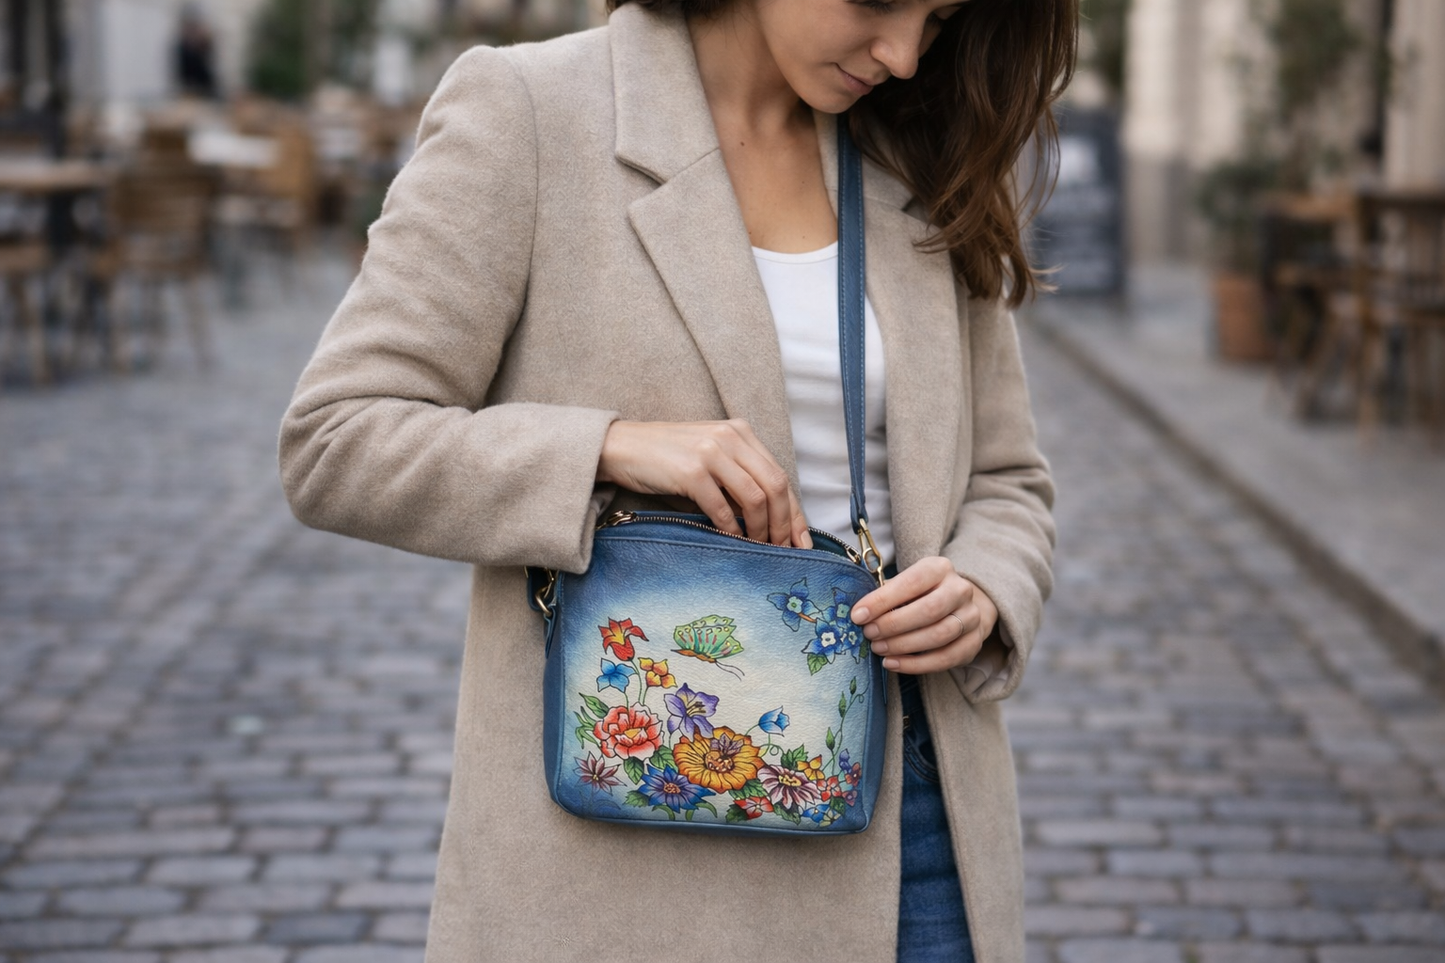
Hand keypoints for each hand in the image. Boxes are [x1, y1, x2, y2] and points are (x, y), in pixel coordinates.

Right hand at [597, 419, 811, 547]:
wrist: (619, 446)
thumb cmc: (664, 459)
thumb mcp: (709, 460)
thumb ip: (737, 481)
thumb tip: (769, 523)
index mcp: (740, 432)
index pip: (780, 474)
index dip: (795, 511)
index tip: (802, 540)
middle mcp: (730, 437)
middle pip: (775, 485)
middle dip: (785, 524)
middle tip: (785, 550)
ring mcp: (711, 452)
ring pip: (755, 498)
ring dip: (762, 530)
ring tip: (761, 549)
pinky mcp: (691, 471)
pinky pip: (722, 508)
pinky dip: (732, 530)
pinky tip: (733, 542)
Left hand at [849, 557, 997, 673]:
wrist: (959, 606)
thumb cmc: (921, 594)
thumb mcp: (906, 584)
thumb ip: (888, 595)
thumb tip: (859, 614)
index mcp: (940, 568)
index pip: (911, 583)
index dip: (883, 601)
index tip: (858, 616)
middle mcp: (960, 590)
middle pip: (928, 610)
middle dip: (893, 625)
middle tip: (869, 634)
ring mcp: (971, 617)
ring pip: (938, 635)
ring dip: (903, 645)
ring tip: (878, 649)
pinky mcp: (973, 643)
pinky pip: (945, 658)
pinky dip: (915, 664)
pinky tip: (893, 663)